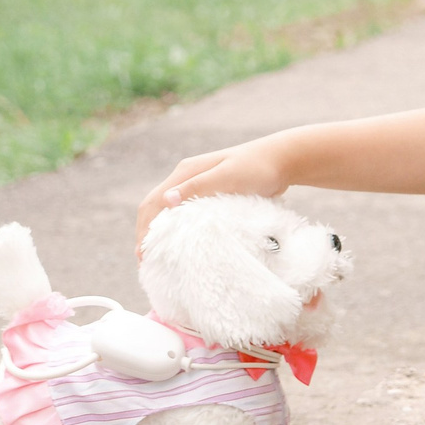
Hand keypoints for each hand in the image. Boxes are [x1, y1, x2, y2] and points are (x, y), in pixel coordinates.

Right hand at [135, 135, 296, 247]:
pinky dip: (179, 231)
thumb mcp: (227, 177)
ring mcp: (198, 186)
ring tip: (161, 259)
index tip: (142, 255)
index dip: (144, 229)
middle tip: (146, 263)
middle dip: (147, 234)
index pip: (153, 202)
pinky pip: (187, 215)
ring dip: (162, 233)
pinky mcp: (211, 195)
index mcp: (185, 172)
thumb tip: (166, 200)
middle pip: (156, 208)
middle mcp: (187, 178)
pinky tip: (183, 246)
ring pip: (170, 212)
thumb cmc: (256, 168)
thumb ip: (197, 187)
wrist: (282, 160)